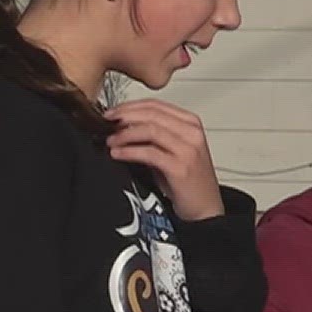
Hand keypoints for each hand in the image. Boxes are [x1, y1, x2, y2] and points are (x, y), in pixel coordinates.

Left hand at [105, 99, 225, 220]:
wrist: (205, 207)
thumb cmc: (186, 179)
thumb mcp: (170, 149)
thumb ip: (152, 134)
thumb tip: (120, 125)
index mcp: (190, 123)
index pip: (155, 105)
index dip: (129, 106)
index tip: (112, 112)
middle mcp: (191, 133)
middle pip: (151, 114)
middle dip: (123, 117)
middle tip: (106, 124)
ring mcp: (188, 149)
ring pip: (149, 130)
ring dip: (124, 134)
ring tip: (110, 141)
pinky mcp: (180, 167)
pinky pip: (149, 152)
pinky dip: (128, 151)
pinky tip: (117, 154)